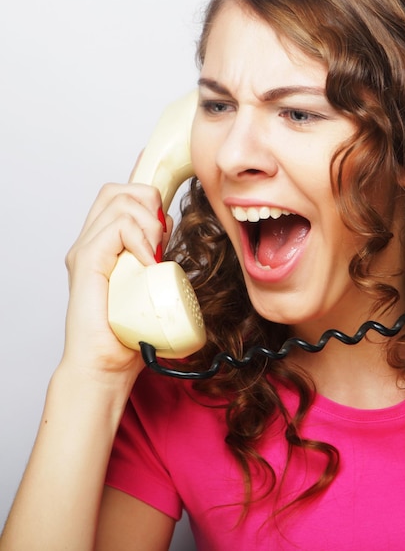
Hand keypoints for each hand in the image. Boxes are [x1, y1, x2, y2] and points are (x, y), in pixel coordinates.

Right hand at [63, 182, 172, 379]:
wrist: (105, 364)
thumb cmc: (129, 329)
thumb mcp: (150, 279)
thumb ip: (154, 251)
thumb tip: (167, 224)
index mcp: (104, 243)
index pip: (119, 195)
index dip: (146, 194)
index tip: (167, 223)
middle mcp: (90, 241)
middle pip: (117, 190)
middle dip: (149, 203)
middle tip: (162, 238)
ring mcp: (85, 250)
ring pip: (119, 202)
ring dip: (149, 223)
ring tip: (155, 254)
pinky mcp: (86, 261)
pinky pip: (116, 227)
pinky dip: (140, 238)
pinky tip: (148, 261)